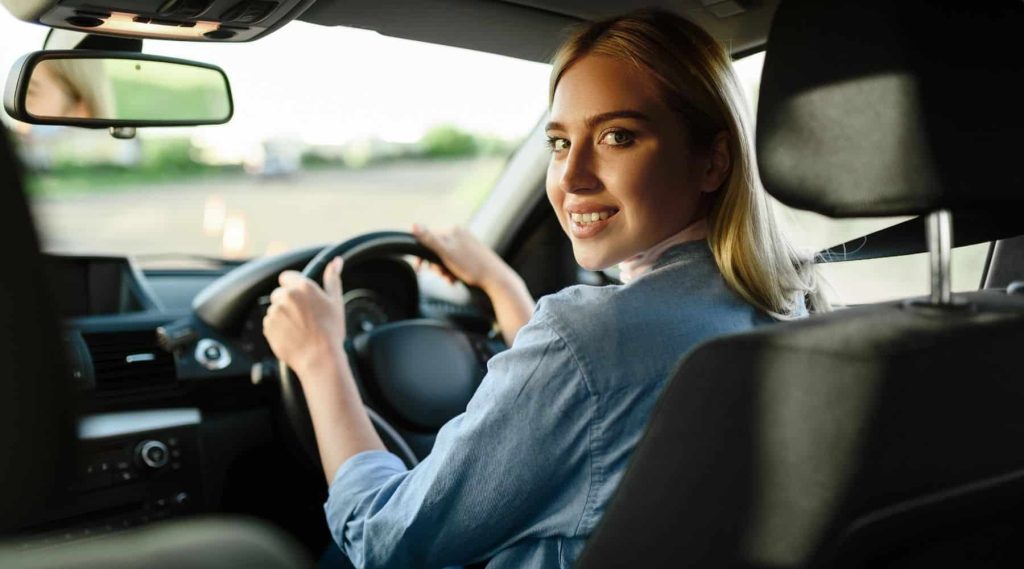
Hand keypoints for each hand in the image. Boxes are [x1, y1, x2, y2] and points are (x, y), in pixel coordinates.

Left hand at [263, 257, 346, 380]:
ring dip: (283, 315)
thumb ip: (332, 278)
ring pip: (275, 309)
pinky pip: (270, 323)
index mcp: (302, 287)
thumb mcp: (336, 301)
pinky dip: (278, 328)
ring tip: (299, 329)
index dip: (294, 287)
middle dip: (288, 302)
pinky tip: (292, 335)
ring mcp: (275, 312)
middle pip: (280, 293)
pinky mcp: (267, 327)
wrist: (319, 358)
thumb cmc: (331, 331)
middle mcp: (286, 296)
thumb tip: (336, 260)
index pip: (286, 277)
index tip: (302, 299)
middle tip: (304, 317)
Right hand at [411, 223, 508, 289]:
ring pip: (445, 257)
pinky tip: (455, 279)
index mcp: (453, 230)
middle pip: (436, 249)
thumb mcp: (446, 253)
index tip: (419, 268)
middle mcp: (459, 234)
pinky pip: (454, 261)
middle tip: (441, 275)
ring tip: (450, 279)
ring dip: (443, 270)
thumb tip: (413, 224)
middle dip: (436, 265)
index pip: (428, 238)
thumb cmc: (471, 266)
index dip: (422, 254)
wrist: (495, 278)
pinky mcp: (470, 254)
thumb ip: (429, 240)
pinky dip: (452, 271)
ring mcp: (465, 244)